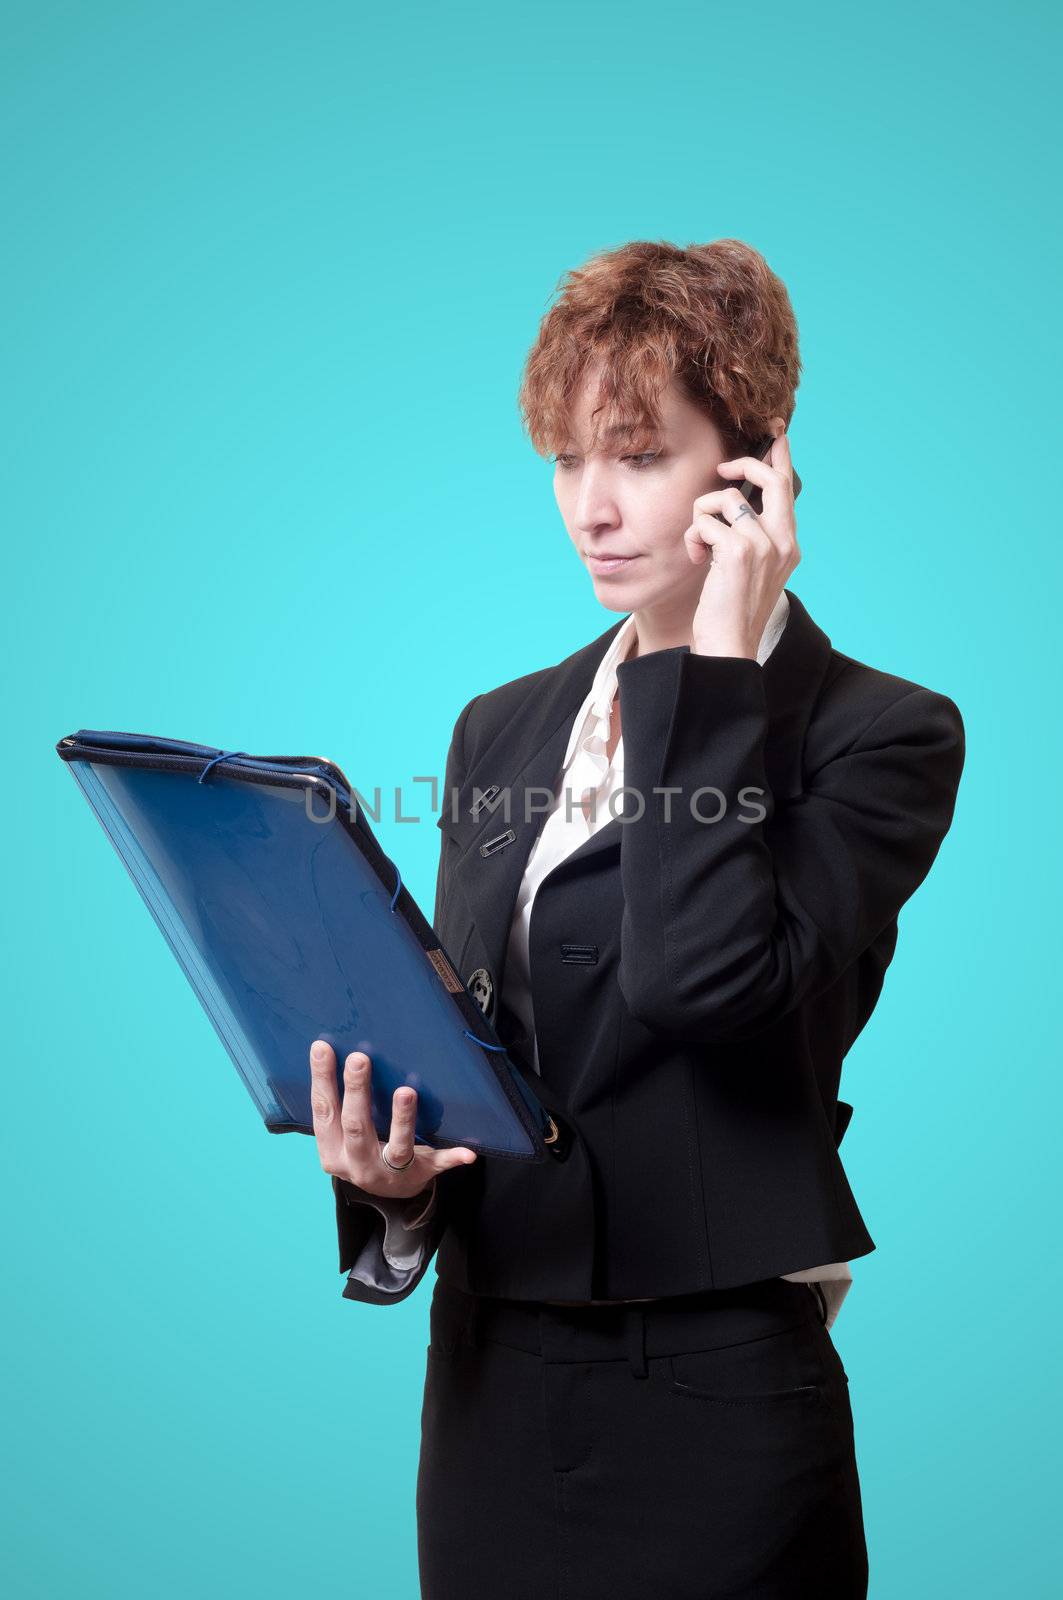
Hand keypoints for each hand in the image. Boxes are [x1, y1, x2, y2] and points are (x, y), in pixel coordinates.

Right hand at [308, 1040, 477, 1199]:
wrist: (390, 1190)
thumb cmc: (364, 1149)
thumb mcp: (343, 1135)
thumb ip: (339, 1105)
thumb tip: (332, 1052)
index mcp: (333, 1151)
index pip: (324, 1112)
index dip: (322, 1080)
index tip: (322, 1048)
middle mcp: (357, 1165)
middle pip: (356, 1127)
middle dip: (357, 1092)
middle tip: (360, 1059)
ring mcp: (390, 1173)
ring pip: (397, 1147)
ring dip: (402, 1120)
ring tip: (406, 1092)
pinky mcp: (421, 1175)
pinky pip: (437, 1165)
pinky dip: (451, 1158)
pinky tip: (467, 1152)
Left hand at [684, 432, 801, 658]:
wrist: (729, 646)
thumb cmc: (732, 610)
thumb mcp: (751, 569)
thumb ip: (750, 536)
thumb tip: (733, 505)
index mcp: (788, 544)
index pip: (787, 489)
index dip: (781, 456)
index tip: (776, 431)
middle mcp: (782, 541)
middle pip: (769, 478)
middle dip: (743, 466)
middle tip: (723, 470)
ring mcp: (763, 545)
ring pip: (724, 499)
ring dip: (701, 519)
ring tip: (701, 549)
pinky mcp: (738, 552)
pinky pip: (704, 522)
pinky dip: (692, 539)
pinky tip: (696, 561)